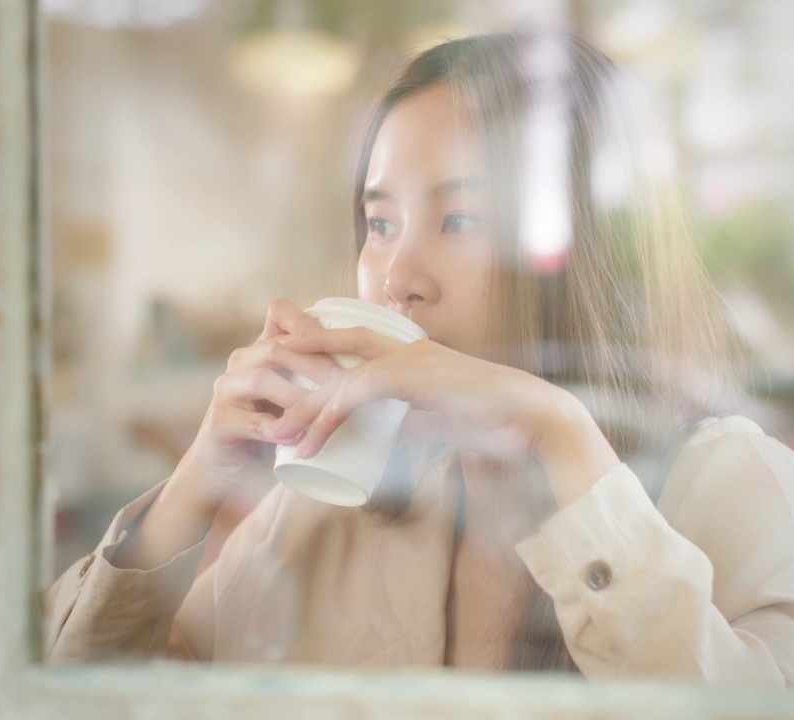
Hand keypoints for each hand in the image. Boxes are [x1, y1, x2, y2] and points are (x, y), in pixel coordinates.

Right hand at [170, 299, 341, 506]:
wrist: (232, 469)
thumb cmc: (276, 429)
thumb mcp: (299, 398)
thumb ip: (323, 381)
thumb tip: (376, 376)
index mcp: (261, 349)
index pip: (280, 313)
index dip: (309, 322)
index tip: (342, 342)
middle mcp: (241, 361)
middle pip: (277, 347)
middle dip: (316, 363)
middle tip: (347, 384)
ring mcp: (226, 390)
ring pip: (262, 379)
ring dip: (298, 396)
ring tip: (326, 411)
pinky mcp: (219, 421)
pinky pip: (251, 420)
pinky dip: (277, 429)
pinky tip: (297, 439)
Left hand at [270, 326, 622, 507]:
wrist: (533, 422)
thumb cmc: (492, 422)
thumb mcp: (437, 420)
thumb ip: (407, 420)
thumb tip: (378, 438)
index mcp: (414, 354)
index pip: (358, 343)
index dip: (321, 348)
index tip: (287, 363)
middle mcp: (410, 348)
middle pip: (342, 339)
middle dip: (300, 348)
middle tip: (260, 365)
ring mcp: (415, 358)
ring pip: (345, 370)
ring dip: (309, 402)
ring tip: (280, 430)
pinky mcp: (419, 376)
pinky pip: (364, 388)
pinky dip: (336, 409)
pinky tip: (316, 431)